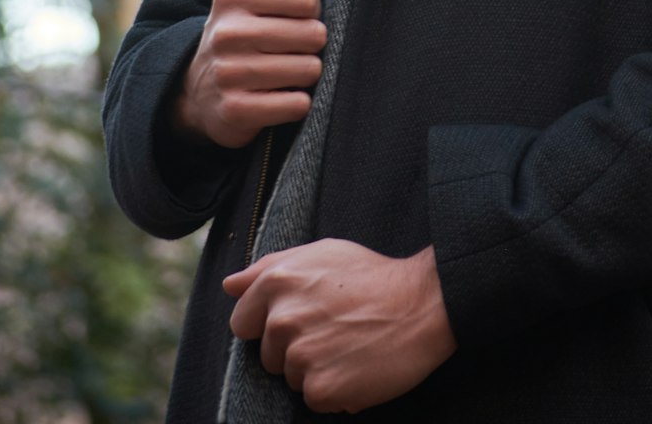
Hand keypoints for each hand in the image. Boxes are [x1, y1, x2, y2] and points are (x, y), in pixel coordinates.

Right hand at [173, 0, 325, 148]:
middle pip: (312, 35)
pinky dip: (298, 103)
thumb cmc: (240, 34)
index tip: (295, 20)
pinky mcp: (236, 110)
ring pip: (308, 70)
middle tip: (295, 50)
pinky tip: (282, 97)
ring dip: (307, 74)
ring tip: (288, 73)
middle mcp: (227, 32)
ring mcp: (228, 72)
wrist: (197, 92)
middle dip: (312, 45)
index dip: (311, 12)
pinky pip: (296, 104)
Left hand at [223, 239, 456, 413]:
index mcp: (278, 282)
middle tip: (333, 329)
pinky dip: (333, 389)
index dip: (268, 323)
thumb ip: (269, 267)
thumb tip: (229, 285)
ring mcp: (299, 356)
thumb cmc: (372, 276)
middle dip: (294, 347)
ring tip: (348, 345)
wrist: (421, 304)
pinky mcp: (319, 388)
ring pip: (291, 377)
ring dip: (315, 369)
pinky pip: (313, 398)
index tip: (299, 320)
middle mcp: (282, 319)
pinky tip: (356, 366)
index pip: (242, 321)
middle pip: (267, 354)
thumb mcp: (322, 254)